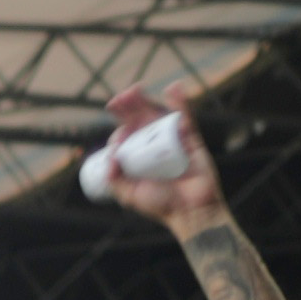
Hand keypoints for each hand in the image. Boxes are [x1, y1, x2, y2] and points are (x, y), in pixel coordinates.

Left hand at [92, 86, 228, 231]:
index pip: (125, 134)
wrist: (191, 211)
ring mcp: (171, 139)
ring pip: (157, 114)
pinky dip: (180, 101)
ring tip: (135, 89)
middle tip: (119, 98)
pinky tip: (173, 88)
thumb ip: (114, 179)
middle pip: (138, 118)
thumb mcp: (129, 195)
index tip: (119, 139)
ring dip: (145, 100)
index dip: (119, 132)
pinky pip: (185, 116)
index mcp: (137, 155)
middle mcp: (153, 144)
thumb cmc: (161, 205)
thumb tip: (109, 156)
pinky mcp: (190, 138)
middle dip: (127, 106)